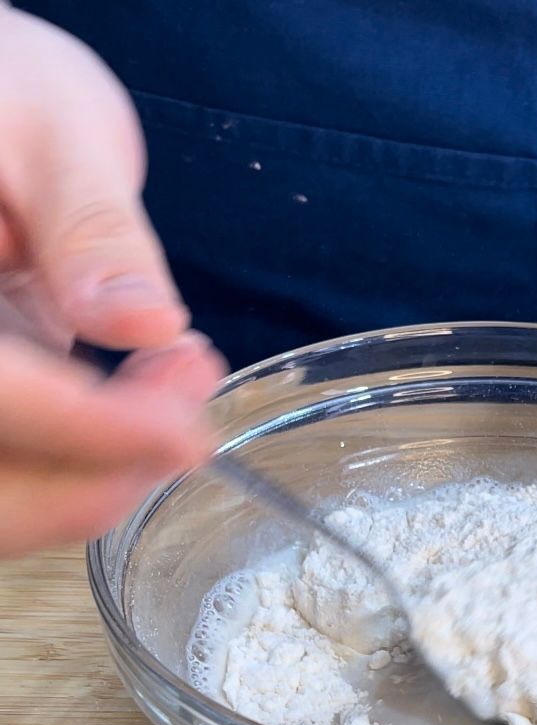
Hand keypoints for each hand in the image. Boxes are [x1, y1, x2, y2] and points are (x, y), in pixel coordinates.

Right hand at [0, 9, 223, 557]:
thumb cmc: (5, 91)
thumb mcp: (47, 128)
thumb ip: (91, 229)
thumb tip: (145, 322)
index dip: (95, 433)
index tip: (191, 435)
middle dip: (106, 471)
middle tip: (194, 400)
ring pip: (12, 498)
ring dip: (108, 475)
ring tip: (183, 379)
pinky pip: (31, 473)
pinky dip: (98, 462)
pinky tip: (154, 395)